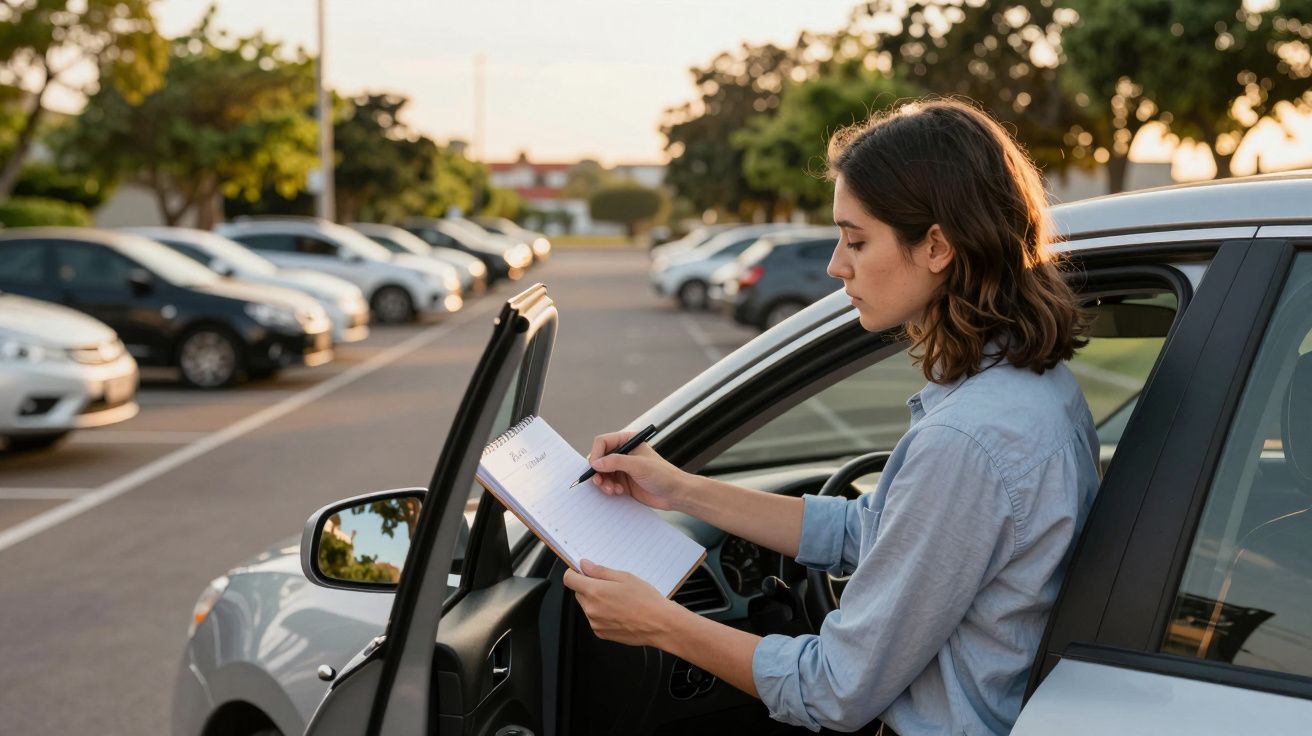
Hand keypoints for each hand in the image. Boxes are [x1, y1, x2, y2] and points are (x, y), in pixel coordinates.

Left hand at [562, 559, 682, 647]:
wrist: (659, 624)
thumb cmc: (646, 600)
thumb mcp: (624, 577)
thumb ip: (600, 571)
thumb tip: (584, 565)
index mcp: (595, 591)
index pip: (569, 579)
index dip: (574, 572)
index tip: (581, 571)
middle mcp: (591, 609)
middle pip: (578, 592)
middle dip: (589, 586)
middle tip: (610, 585)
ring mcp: (595, 623)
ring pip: (587, 606)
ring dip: (596, 601)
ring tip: (618, 600)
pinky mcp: (600, 633)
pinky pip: (595, 619)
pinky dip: (602, 614)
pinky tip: (619, 611)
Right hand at [587, 430, 686, 510]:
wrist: (675, 494)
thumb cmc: (663, 475)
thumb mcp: (638, 465)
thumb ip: (615, 462)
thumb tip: (596, 463)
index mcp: (628, 441)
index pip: (603, 442)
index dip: (596, 454)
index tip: (595, 467)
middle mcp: (623, 453)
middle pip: (599, 458)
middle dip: (598, 471)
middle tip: (599, 481)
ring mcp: (623, 468)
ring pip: (601, 473)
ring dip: (603, 482)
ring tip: (612, 489)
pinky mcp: (623, 482)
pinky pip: (607, 484)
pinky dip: (608, 488)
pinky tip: (618, 492)